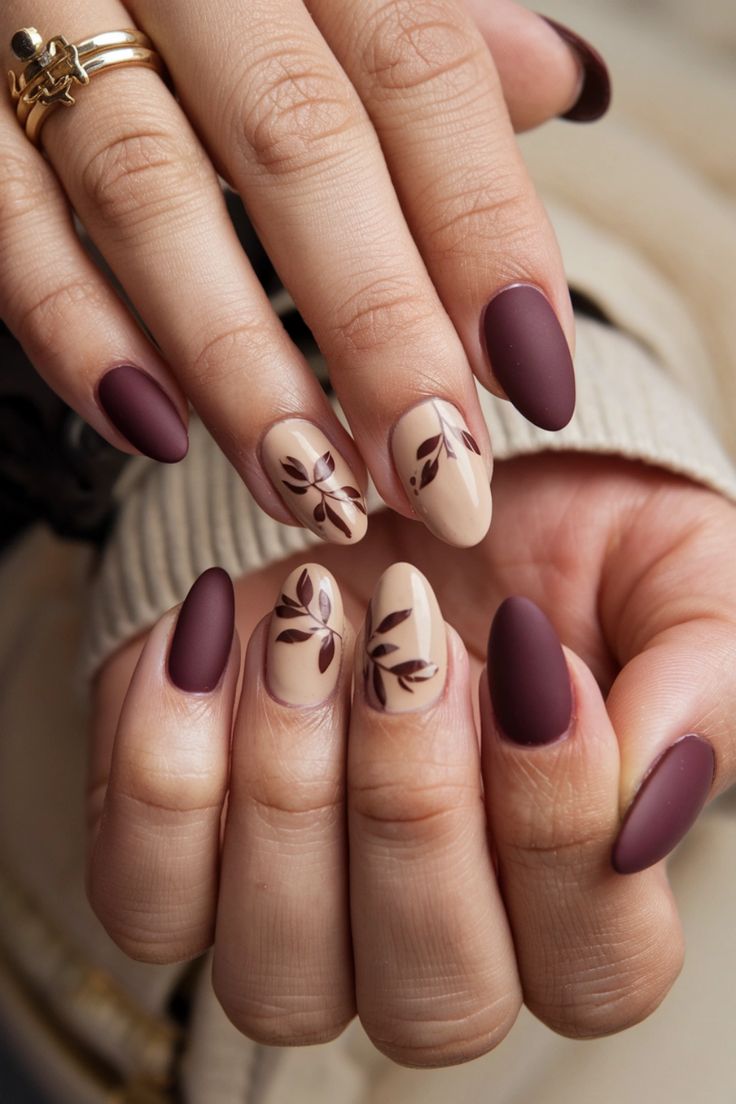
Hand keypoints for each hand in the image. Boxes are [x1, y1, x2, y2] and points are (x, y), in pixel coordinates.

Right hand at [0, 1, 607, 548]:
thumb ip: (438, 36)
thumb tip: (565, 82)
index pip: (422, 75)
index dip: (486, 233)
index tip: (534, 381)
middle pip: (300, 149)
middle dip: (380, 332)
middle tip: (438, 475)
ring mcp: (51, 21)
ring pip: (150, 196)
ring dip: (240, 369)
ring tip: (318, 490)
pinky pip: (10, 222)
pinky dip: (76, 333)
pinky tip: (156, 433)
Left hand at [87, 453, 734, 1065]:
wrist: (411, 474)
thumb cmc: (552, 544)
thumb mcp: (673, 578)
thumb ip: (697, 686)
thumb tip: (645, 809)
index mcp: (575, 903)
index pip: (594, 967)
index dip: (559, 819)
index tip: (530, 650)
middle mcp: (433, 940)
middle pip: (433, 998)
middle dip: (417, 802)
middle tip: (414, 631)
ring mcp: (297, 913)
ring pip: (279, 974)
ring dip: (293, 789)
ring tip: (312, 627)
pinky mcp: (181, 852)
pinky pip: (146, 894)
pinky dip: (167, 767)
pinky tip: (214, 637)